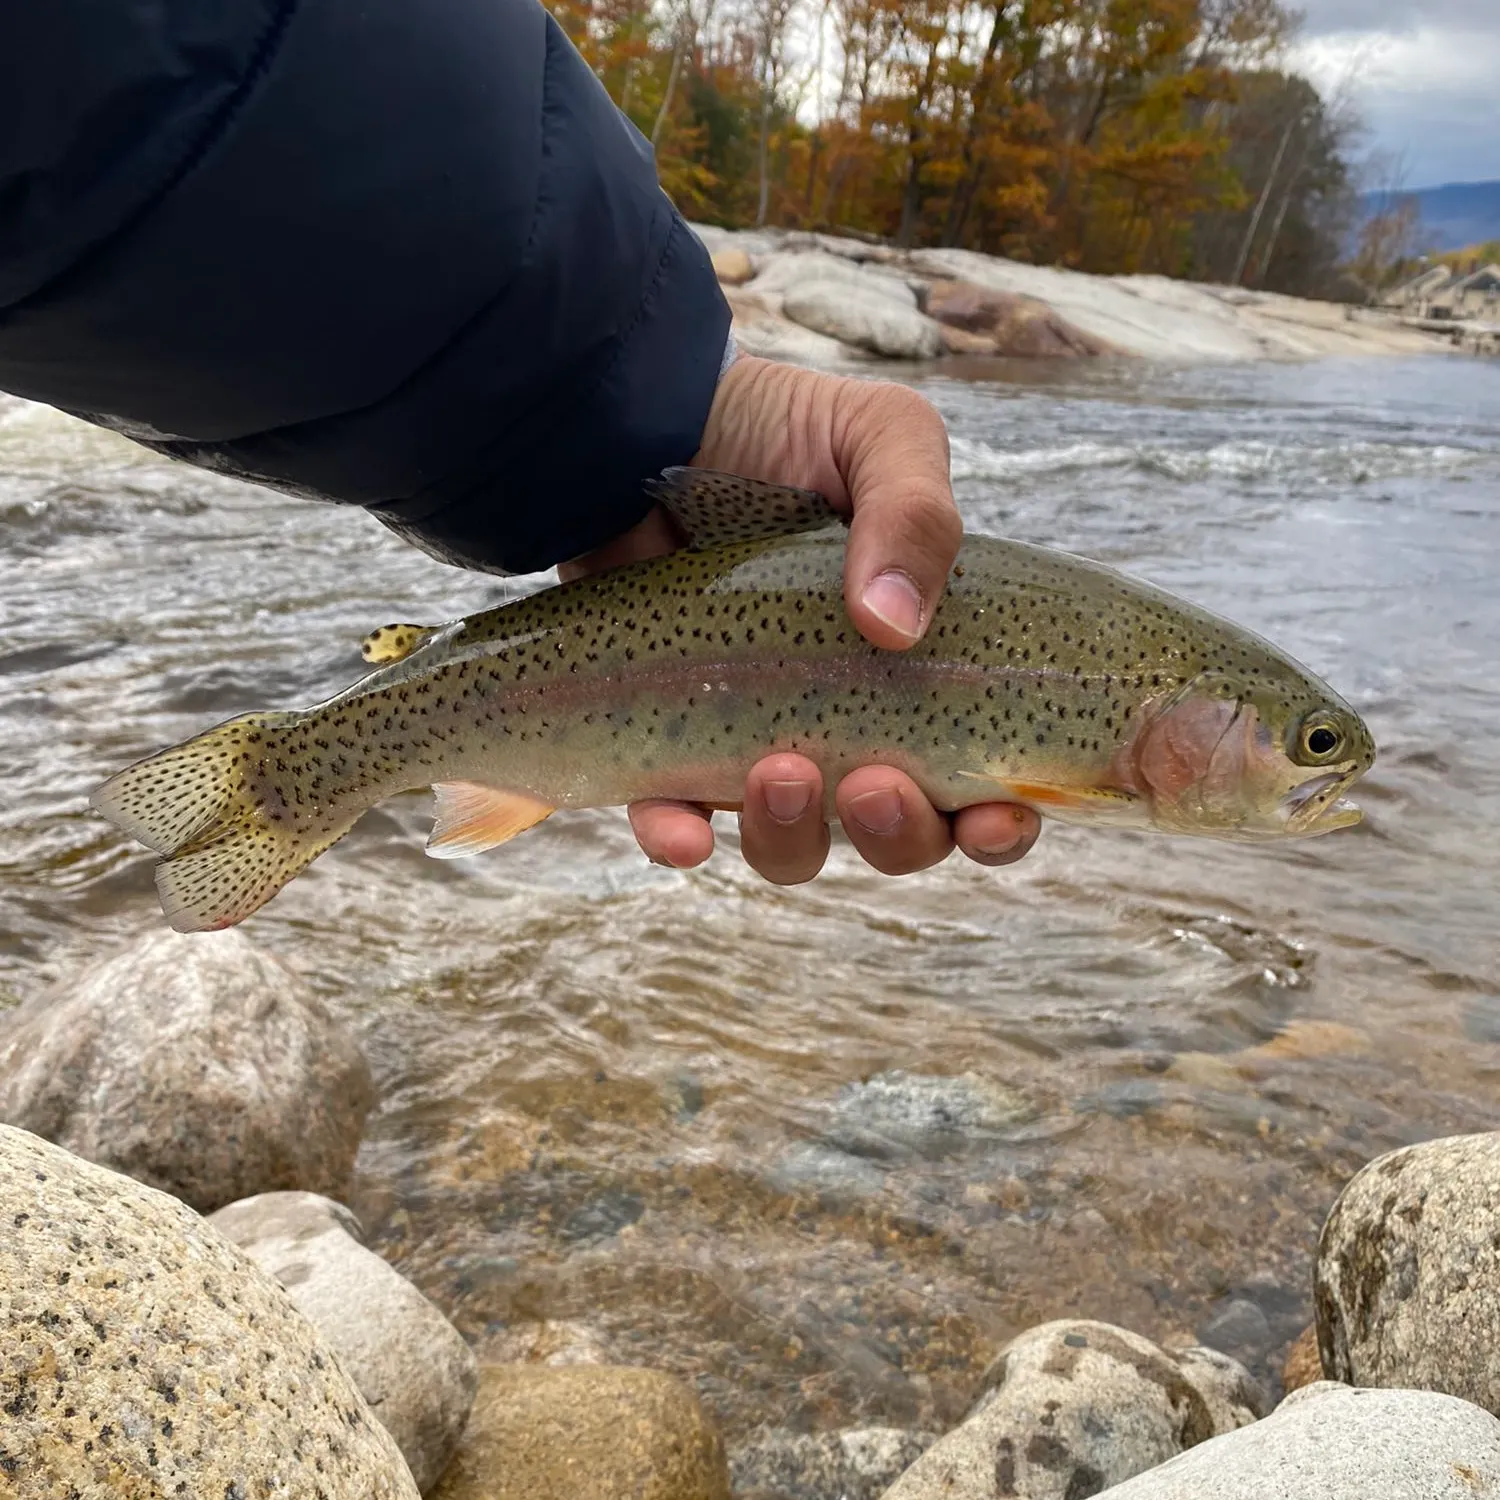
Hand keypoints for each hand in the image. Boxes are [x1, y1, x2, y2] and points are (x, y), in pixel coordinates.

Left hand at [560, 354, 1040, 881]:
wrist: (653, 414)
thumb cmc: (784, 429)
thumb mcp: (879, 438)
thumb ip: (916, 515)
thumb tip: (895, 626)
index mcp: (925, 671)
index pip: (984, 781)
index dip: (997, 823)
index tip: (991, 813)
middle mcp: (851, 722)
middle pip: (898, 834)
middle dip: (899, 833)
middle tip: (875, 782)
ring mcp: (762, 739)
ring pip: (794, 844)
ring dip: (795, 836)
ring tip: (777, 771)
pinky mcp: (670, 740)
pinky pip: (678, 822)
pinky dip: (681, 837)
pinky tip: (681, 828)